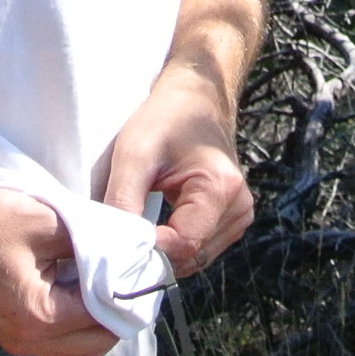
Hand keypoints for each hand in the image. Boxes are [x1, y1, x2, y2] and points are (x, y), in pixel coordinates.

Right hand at [0, 186, 118, 355]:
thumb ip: (90, 240)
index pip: (103, 315)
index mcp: (39, 315)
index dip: (128, 291)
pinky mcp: (9, 333)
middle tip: (133, 282)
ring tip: (110, 289)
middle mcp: (28, 340)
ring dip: (98, 328)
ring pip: (77, 353)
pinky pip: (56, 345)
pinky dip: (76, 328)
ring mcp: (16, 341)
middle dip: (119, 317)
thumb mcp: (45, 221)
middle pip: (95, 346)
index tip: (144, 266)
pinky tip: (80, 293)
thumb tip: (126, 249)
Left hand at [103, 75, 254, 277]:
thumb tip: (114, 250)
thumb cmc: (165, 119)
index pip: (184, 245)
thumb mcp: (134, 154)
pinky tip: (159, 224)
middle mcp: (239, 207)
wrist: (195, 97)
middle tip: (125, 235)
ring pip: (195, 258)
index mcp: (221, 188)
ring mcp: (239, 215)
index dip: (150, 249)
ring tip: (142, 225)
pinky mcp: (232, 218)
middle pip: (191, 256)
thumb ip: (123, 202)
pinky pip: (200, 248)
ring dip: (166, 251)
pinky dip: (176, 244)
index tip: (121, 239)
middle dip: (156, 254)